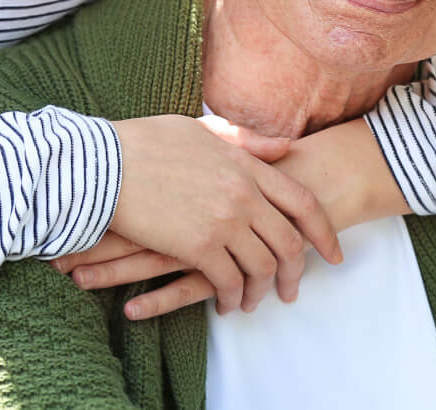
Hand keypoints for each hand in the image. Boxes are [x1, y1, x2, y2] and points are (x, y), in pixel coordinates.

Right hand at [60, 118, 408, 317]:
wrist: (103, 164)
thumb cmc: (145, 142)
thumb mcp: (202, 130)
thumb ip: (246, 141)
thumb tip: (285, 146)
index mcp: (247, 165)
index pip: (303, 203)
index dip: (323, 232)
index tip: (332, 253)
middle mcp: (244, 195)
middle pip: (289, 242)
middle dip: (295, 271)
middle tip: (291, 289)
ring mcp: (223, 222)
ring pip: (262, 267)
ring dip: (260, 290)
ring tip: (252, 300)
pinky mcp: (197, 247)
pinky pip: (228, 282)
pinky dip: (231, 297)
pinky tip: (225, 303)